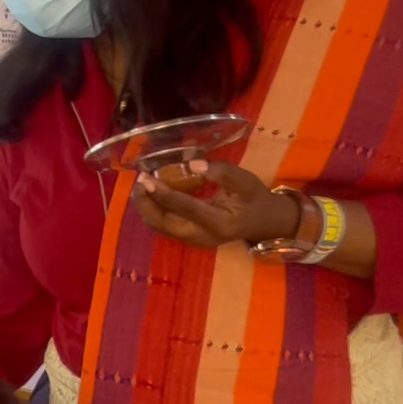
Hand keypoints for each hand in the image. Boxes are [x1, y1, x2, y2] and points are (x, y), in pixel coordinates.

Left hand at [131, 160, 299, 249]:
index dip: (164, 193)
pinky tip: (152, 190)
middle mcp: (200, 236)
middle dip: (146, 201)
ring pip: (157, 225)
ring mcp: (190, 240)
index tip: (148, 179)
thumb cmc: (254, 199)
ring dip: (145, 205)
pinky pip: (161, 224)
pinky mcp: (185, 237)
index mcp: (219, 223)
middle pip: (162, 222)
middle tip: (141, 178)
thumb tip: (193, 163)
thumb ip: (222, 172)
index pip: (186, 208)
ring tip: (143, 182)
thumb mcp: (246, 181)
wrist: (261, 222)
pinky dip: (152, 208)